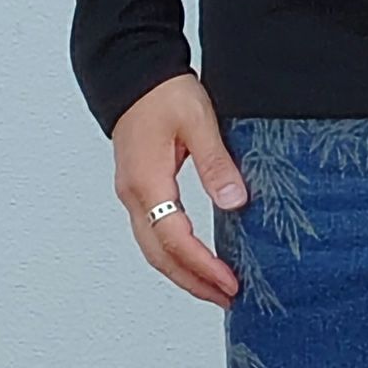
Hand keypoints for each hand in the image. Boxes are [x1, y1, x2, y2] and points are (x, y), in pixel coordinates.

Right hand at [110, 72, 248, 305]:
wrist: (133, 70)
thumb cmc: (162, 90)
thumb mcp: (198, 121)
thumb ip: (216, 163)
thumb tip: (235, 202)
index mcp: (147, 182)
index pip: (175, 240)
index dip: (203, 266)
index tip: (229, 282)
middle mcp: (134, 195)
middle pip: (160, 256)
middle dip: (192, 282)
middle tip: (225, 297)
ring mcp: (132, 192)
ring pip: (153, 248)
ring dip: (182, 271)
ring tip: (214, 286)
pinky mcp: (137, 186)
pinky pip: (152, 231)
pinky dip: (173, 252)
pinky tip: (193, 254)